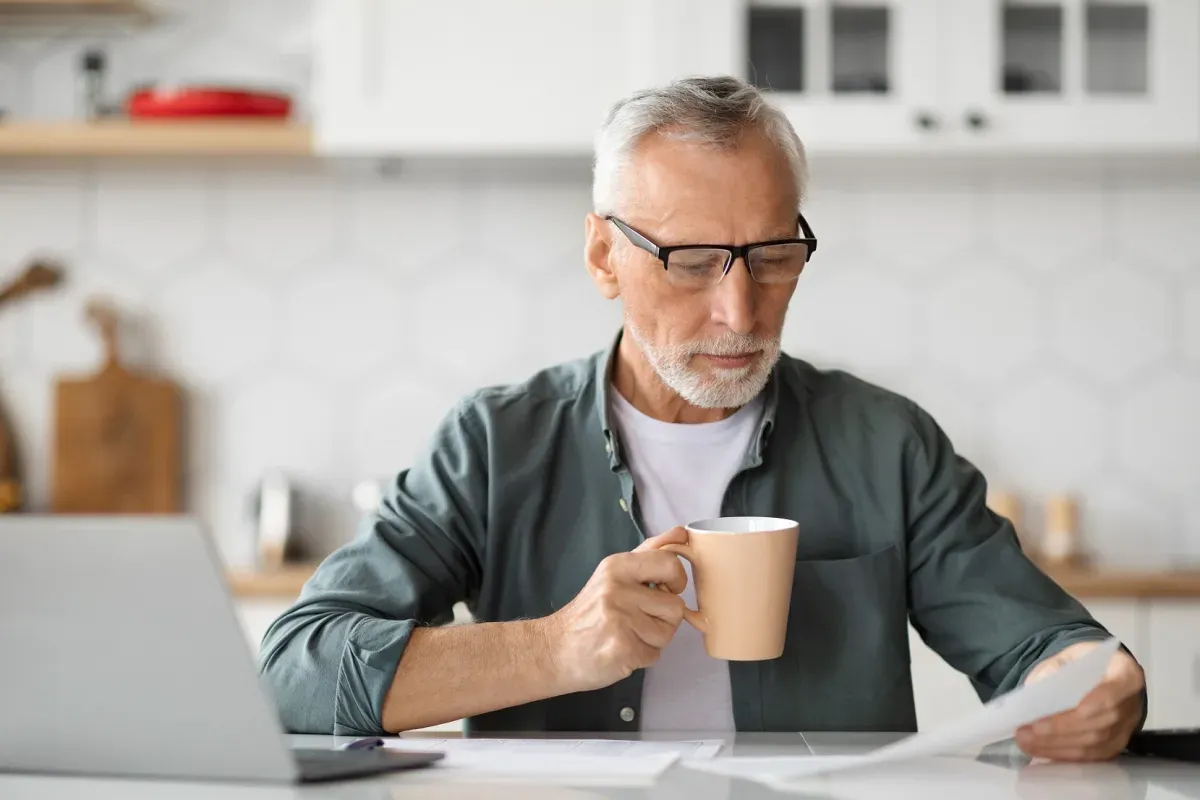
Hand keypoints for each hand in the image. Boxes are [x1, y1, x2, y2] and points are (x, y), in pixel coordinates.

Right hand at [540, 527, 689, 692]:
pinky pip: (655, 654)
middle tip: (641, 618)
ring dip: (653, 639)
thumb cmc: (589, 612)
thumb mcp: (613, 573)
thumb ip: (649, 551)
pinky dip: (643, 656)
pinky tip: (622, 650)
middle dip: (665, 617)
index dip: (676, 581)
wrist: (555, 649)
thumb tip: (681, 533)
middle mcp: (617, 590)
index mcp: (616, 566)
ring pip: (668, 633)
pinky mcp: (622, 649)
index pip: (670, 564)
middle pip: (676, 605)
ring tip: (628, 635)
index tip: (663, 589)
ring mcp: (620, 620)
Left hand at [1014, 642, 1145, 761]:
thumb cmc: (1084, 664)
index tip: (1061, 708)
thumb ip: (1053, 668)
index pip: (1112, 692)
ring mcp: (1125, 728)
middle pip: (1098, 722)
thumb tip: (1036, 687)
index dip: (1090, 703)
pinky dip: (1062, 753)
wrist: (1100, 675)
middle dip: (1060, 728)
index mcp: (1125, 674)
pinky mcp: (1114, 745)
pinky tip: (1038, 749)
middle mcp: (1130, 705)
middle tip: (1026, 730)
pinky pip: (1090, 755)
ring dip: (1056, 744)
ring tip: (1025, 740)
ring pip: (1093, 743)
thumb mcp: (1068, 656)